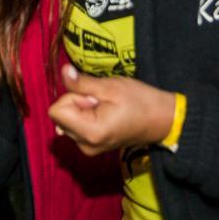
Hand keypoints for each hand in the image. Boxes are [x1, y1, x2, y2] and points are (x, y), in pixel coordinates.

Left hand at [47, 65, 176, 155]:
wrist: (162, 120)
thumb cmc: (140, 101)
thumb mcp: (110, 86)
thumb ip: (82, 82)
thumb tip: (63, 71)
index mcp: (89, 133)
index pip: (56, 111)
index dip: (72, 97)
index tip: (93, 96)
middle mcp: (85, 145)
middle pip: (61, 116)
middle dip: (78, 103)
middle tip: (103, 101)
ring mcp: (88, 148)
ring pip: (68, 120)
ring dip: (82, 109)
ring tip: (107, 107)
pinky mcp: (92, 145)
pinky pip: (77, 126)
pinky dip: (87, 116)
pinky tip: (106, 114)